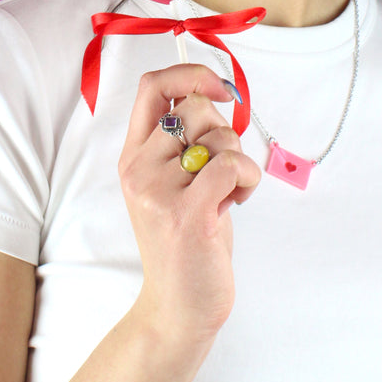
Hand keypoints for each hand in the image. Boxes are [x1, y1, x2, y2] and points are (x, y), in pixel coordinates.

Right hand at [118, 64, 260, 345]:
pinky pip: (232, 164)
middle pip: (194, 108)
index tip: (219, 89)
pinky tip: (237, 200)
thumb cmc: (186, 241)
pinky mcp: (186, 214)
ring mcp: (158, 192)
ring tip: (227, 194)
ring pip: (219, 137)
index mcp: (133, 157)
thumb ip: (184, 142)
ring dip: (239, 161)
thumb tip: (214, 93)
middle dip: (224, 131)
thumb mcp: (173, 183)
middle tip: (222, 169)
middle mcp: (138, 169)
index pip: (151, 86)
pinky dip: (248, 178)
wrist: (177, 308)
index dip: (190, 73)